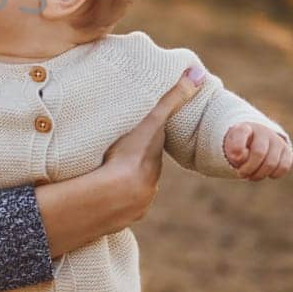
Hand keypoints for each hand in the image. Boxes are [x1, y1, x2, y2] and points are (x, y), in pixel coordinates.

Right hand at [100, 66, 208, 220]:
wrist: (112, 195)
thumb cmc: (132, 155)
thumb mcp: (153, 122)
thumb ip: (174, 98)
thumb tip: (199, 73)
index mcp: (154, 164)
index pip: (152, 152)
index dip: (146, 143)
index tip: (138, 136)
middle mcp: (148, 187)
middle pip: (141, 173)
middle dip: (132, 165)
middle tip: (116, 154)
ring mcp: (132, 206)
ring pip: (126, 193)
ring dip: (117, 185)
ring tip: (102, 177)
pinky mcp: (114, 218)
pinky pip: (109, 208)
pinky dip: (104, 201)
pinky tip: (93, 197)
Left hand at [224, 122, 292, 179]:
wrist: (255, 142)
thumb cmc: (240, 148)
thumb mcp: (230, 150)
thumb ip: (234, 154)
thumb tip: (240, 158)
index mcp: (244, 128)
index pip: (241, 133)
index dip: (237, 147)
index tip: (233, 158)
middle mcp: (263, 131)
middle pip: (258, 153)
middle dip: (248, 169)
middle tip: (241, 174)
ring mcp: (277, 140)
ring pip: (271, 163)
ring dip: (259, 175)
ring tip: (251, 175)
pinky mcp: (287, 150)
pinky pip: (283, 167)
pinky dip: (273, 174)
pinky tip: (266, 173)